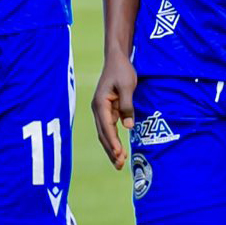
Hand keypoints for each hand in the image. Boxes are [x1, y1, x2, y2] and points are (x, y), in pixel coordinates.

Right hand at [90, 53, 137, 169]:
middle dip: (110, 150)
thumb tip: (128, 126)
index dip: (112, 141)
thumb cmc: (122, 71)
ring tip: (119, 163)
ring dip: (111, 148)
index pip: (106, 127)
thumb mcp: (128, 86)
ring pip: (104, 134)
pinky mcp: (107, 110)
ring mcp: (101, 110)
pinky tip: (119, 150)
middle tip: (119, 165)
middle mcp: (97, 109)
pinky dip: (113, 140)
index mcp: (100, 103)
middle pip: (103, 134)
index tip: (119, 153)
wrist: (117, 59)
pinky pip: (109, 129)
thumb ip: (127, 106)